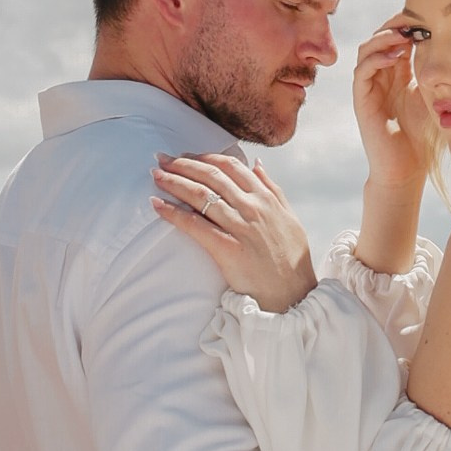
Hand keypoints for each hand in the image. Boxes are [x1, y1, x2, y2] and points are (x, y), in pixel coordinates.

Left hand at [153, 154, 316, 311]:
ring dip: (174, 182)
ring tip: (156, 175)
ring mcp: (241, 227)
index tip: (185, 155)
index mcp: (267, 198)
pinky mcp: (228, 249)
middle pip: (212, 176)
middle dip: (183, 164)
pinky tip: (157, 205)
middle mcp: (253, 208)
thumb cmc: (291, 259)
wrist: (293, 295)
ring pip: (201, 195)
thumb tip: (256, 164)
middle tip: (162, 159)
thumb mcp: (289, 217)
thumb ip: (273, 188)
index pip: (231, 166)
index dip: (204, 157)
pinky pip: (196, 225)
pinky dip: (174, 213)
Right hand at [352, 18, 433, 194]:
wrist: (406, 169)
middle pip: (379, 38)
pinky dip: (376, 58)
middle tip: (413, 17)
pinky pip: (362, 71)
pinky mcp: (362, 101)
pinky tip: (395, 56)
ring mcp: (369, 88)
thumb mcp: (433, 96)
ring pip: (367, 50)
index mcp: (397, 73)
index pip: (396, 39)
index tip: (426, 16)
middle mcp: (380, 77)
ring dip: (384, 37)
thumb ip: (436, 73)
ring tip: (403, 33)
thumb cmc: (422, 136)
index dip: (407, 25)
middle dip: (395, 25)